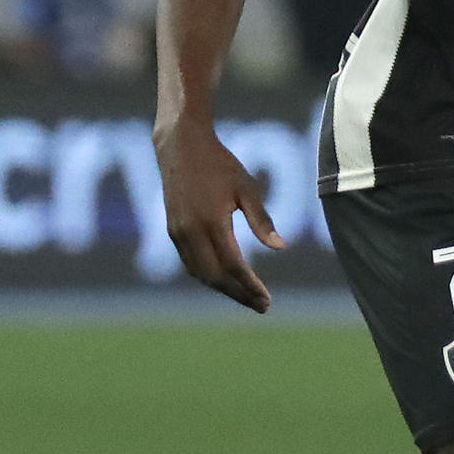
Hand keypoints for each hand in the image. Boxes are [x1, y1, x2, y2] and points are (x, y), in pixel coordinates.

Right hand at [154, 120, 284, 311]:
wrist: (180, 147)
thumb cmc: (220, 164)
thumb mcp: (247, 187)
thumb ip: (261, 220)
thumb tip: (280, 248)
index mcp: (212, 222)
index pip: (233, 265)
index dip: (250, 285)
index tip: (266, 299)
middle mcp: (191, 233)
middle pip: (215, 277)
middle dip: (239, 294)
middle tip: (262, 307)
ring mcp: (178, 234)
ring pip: (200, 274)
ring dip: (223, 289)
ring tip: (247, 298)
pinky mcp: (173, 231)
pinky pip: (191, 264)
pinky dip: (208, 277)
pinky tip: (225, 280)